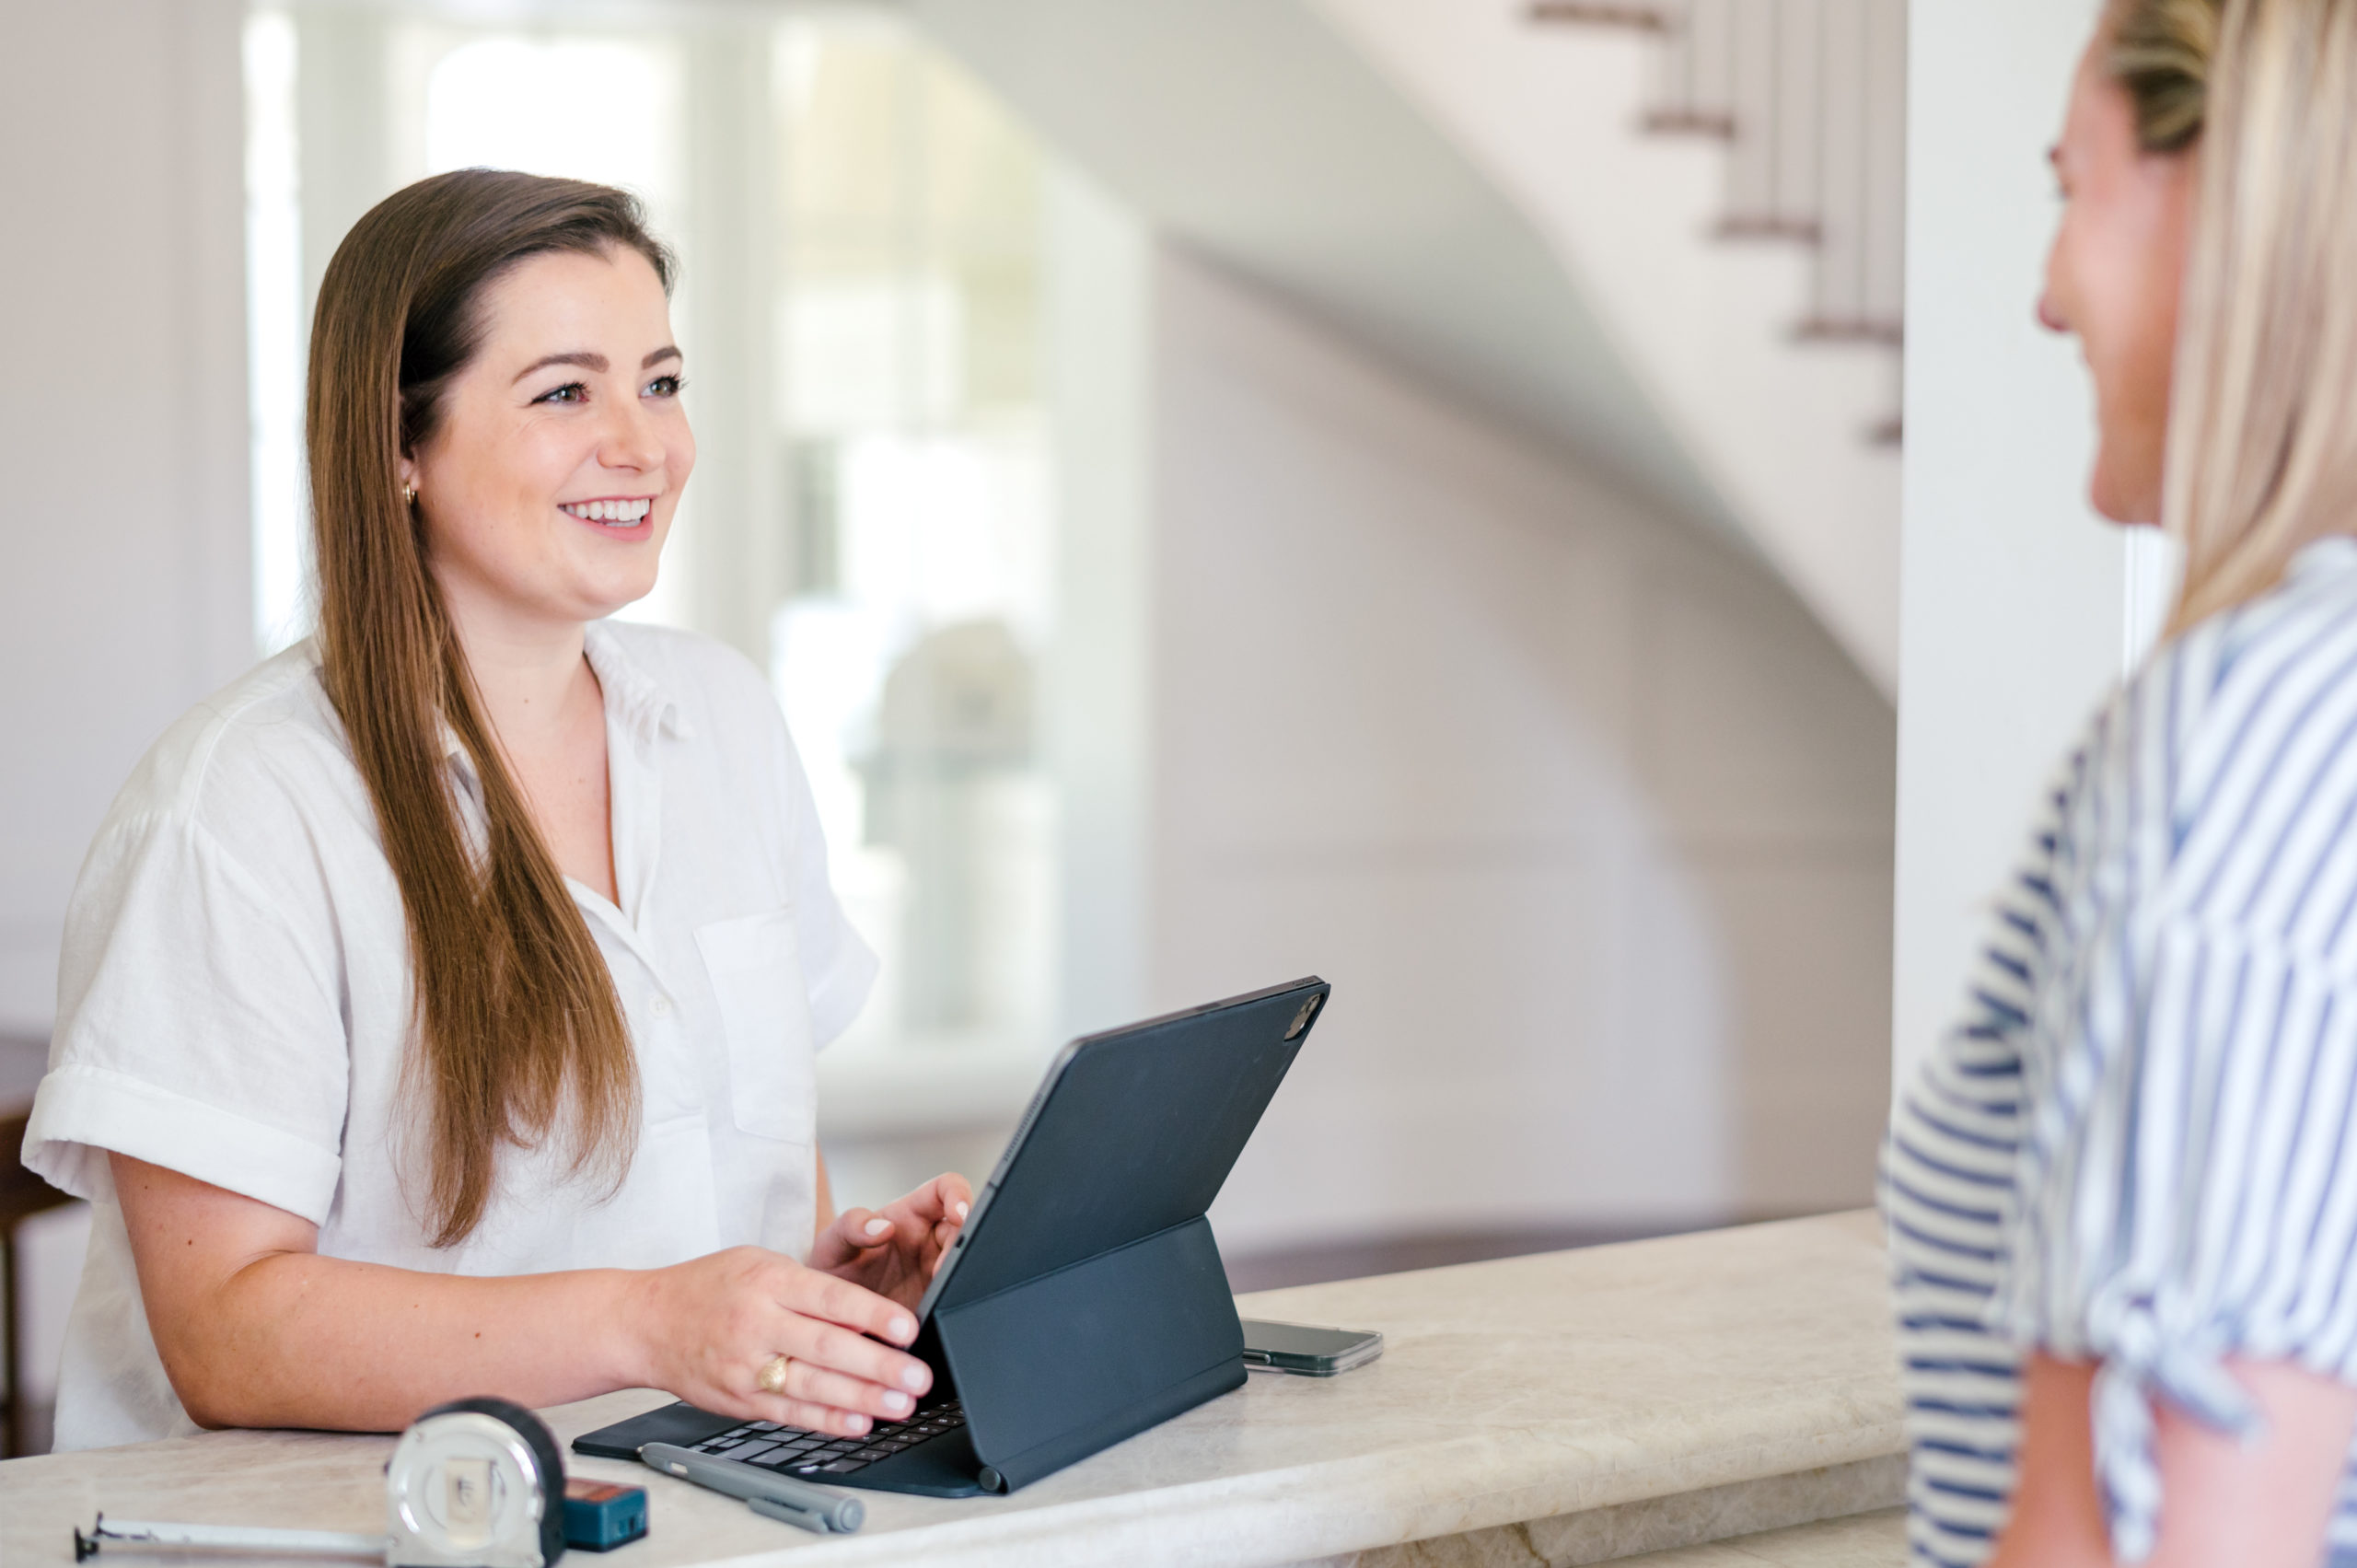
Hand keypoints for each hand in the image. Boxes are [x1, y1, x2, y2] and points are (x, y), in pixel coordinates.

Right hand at [628, 1246, 932, 1438]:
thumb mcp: (759, 1263)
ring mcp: (746, 1366)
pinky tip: (858, 1423)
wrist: (645, 1323)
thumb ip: (809, 1286)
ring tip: (901, 1405)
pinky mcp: (739, 1399)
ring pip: (812, 1386)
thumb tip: (867, 1315)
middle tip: (918, 1377)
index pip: (830, 1299)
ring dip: (862, 1399)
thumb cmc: (708, 1287)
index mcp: (768, 1281)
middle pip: (827, 1347)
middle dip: (879, 1366)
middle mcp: (757, 1323)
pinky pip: (790, 1413)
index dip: (873, 1315)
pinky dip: (826, 1421)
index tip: (909, 1329)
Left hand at [809, 1173, 973, 1309]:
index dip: (959, 1195)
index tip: (959, 1213)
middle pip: (965, 1229)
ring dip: (960, 1277)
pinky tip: (933, 1313)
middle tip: (941, 1269)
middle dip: (961, 1245)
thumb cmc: (831, 1269)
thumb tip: (882, 1226)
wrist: (825, 1316)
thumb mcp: (831, 1244)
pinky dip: (952, 1304)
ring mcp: (935, 1272)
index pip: (945, 1189)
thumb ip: (850, 1226)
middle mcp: (929, 1241)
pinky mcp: (936, 1303)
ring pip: (966, 1265)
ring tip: (936, 1293)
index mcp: (910, 1215)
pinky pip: (955, 1299)